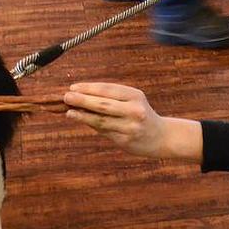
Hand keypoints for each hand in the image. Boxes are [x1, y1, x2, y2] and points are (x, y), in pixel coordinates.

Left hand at [63, 83, 201, 161]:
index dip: (89, 88)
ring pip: (101, 120)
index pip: (108, 90)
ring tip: (69, 112)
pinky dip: (91, 124)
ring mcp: (130, 127)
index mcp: (135, 95)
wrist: (161, 137)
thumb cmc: (140, 115)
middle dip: (83, 100)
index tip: (73, 87)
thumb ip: (110, 99)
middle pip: (103, 104)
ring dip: (83, 115)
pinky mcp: (126, 140)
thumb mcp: (132, 101)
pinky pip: (104, 131)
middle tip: (66, 97)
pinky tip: (81, 120)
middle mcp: (134, 110)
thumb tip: (80, 96)